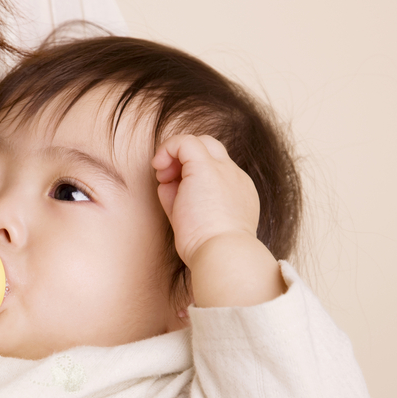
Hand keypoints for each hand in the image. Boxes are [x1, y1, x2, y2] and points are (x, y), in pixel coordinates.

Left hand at [152, 135, 282, 307]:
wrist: (223, 256)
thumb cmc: (209, 252)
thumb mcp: (194, 224)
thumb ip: (181, 202)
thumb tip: (166, 186)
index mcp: (237, 195)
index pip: (214, 172)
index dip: (189, 177)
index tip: (175, 196)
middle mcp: (234, 178)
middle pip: (211, 151)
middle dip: (185, 160)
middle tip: (167, 180)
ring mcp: (223, 171)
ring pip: (201, 143)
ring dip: (175, 155)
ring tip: (162, 176)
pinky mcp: (205, 168)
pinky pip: (185, 142)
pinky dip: (168, 148)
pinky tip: (158, 167)